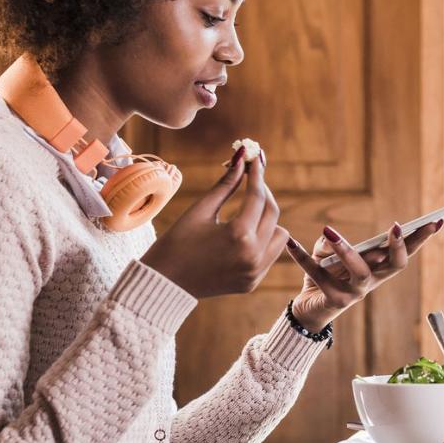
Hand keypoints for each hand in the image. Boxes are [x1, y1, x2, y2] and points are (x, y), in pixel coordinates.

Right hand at [141, 148, 288, 298]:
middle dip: (263, 192)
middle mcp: (253, 255)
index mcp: (239, 235)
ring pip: (279, 234)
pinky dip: (264, 239)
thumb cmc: (175, 243)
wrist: (164, 284)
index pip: (256, 196)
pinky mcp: (252, 282)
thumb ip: (225, 185)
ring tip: (248, 210)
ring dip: (268, 219)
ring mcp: (255, 272)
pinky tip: (246, 231)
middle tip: (251, 180)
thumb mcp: (200, 210)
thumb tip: (240, 159)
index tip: (255, 159)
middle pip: (272, 213)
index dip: (256, 174)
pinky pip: (270, 254)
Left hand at [283, 220, 443, 331]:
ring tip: (329, 231)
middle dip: (399, 246)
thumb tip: (329, 237)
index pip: (404, 252)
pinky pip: (317, 275)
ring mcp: (355, 293)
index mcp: (378, 269)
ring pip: (360, 271)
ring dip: (346, 250)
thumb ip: (331, 242)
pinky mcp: (334, 300)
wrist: (308, 310)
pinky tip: (289, 242)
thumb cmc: (326, 275)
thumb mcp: (328, 254)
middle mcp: (372, 282)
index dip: (420, 239)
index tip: (436, 221)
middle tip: (396, 227)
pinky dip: (300, 257)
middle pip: (395, 265)